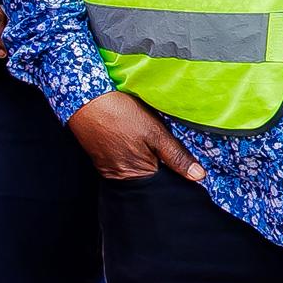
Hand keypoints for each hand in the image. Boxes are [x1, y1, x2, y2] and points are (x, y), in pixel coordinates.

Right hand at [67, 91, 204, 182]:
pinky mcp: (100, 161)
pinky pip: (121, 164)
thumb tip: (198, 176)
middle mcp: (121, 177)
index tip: (183, 160)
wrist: (84, 100)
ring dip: (145, 159)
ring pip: (136, 170)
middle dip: (160, 166)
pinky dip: (129, 154)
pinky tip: (130, 140)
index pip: (165, 182)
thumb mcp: (154, 132)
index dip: (177, 172)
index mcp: (138, 174)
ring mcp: (108, 170)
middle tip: (161, 145)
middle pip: (150, 177)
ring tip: (145, 141)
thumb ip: (176, 155)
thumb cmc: (120, 114)